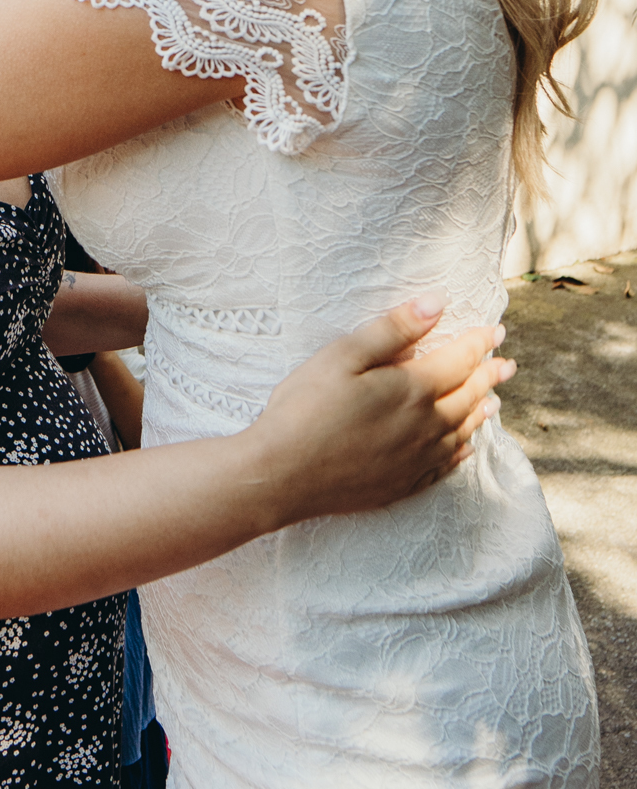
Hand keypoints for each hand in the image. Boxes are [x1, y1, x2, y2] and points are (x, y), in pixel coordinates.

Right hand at [254, 293, 514, 524]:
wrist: (281, 475)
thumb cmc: (304, 408)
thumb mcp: (342, 356)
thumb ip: (392, 330)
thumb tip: (437, 303)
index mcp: (411, 390)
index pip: (458, 360)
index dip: (478, 343)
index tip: (496, 332)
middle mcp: (423, 426)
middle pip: (467, 396)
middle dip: (488, 377)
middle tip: (506, 365)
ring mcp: (414, 460)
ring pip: (461, 432)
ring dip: (480, 413)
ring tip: (493, 402)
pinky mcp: (401, 485)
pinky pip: (444, 467)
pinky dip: (460, 452)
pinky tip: (464, 448)